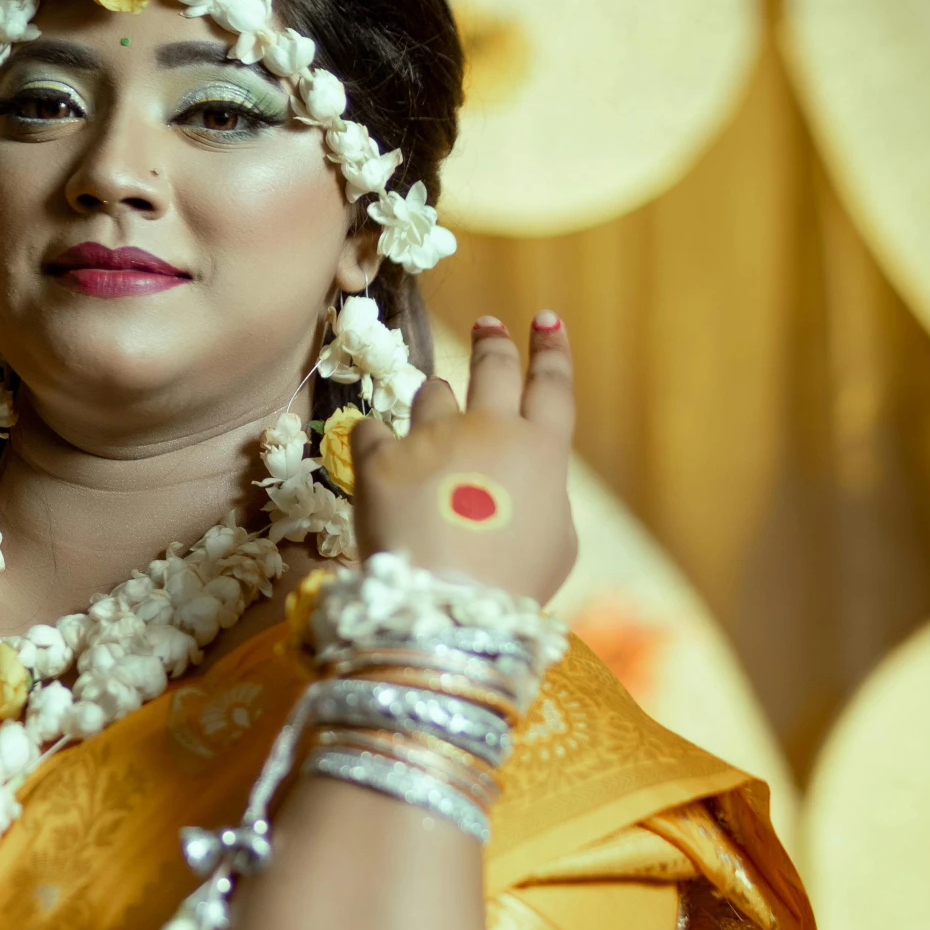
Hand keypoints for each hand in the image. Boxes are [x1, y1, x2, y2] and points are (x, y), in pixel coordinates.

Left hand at [351, 313, 576, 603]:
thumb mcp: (557, 545)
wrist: (445, 609)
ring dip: (436, 402)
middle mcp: (490, 430)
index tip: (546, 321)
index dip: (551, 349)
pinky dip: (376, 440)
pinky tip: (376, 451)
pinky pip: (372, 430)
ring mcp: (433, 438)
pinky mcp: (381, 459)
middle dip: (495, 341)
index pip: (551, 384)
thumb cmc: (511, 587)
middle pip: (495, 366)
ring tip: (434, 424)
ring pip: (434, 393)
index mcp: (542, 451)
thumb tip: (525, 481)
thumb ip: (543, 497)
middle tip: (490, 325)